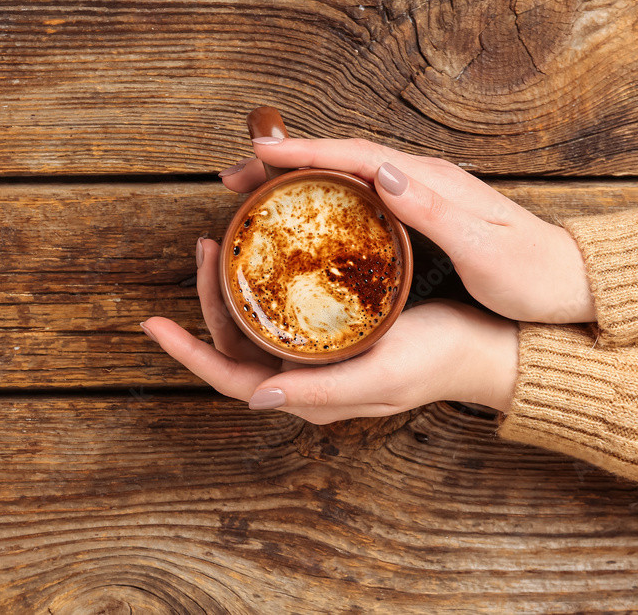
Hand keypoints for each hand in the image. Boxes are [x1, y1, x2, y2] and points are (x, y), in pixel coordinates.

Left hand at [141, 238, 518, 423]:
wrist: (484, 346)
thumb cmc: (438, 359)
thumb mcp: (379, 373)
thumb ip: (316, 391)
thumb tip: (254, 396)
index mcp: (308, 396)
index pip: (230, 378)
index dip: (188, 353)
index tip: (152, 323)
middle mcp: (305, 378)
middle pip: (237, 343)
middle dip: (210, 299)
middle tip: (205, 246)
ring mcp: (319, 356)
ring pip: (257, 324)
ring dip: (233, 286)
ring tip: (224, 241)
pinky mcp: (336, 333)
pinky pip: (284, 311)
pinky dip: (265, 282)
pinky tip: (265, 252)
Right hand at [221, 136, 595, 323]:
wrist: (570, 283)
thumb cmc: (531, 273)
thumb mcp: (484, 248)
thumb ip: (434, 210)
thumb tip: (383, 170)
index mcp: (433, 182)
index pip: (357, 154)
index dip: (305, 152)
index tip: (258, 153)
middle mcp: (424, 181)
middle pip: (343, 159)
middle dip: (287, 162)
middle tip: (235, 177)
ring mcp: (423, 197)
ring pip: (348, 177)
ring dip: (300, 180)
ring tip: (255, 193)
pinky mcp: (423, 217)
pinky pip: (361, 199)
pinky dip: (325, 199)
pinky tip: (306, 219)